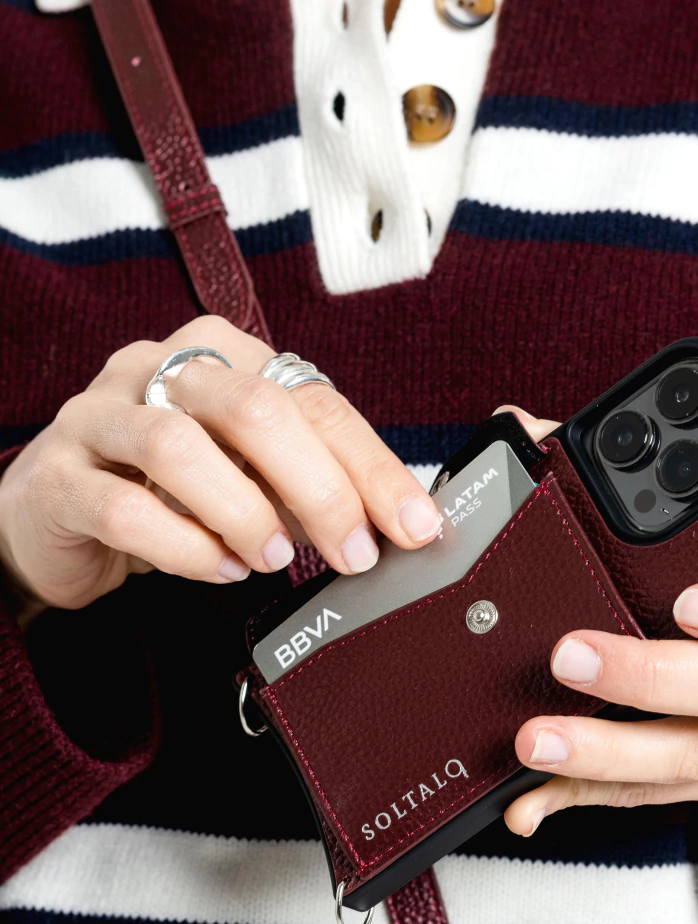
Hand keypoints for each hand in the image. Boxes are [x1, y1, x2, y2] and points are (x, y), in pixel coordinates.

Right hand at [0, 316, 441, 613]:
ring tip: (273, 559)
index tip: (416, 526)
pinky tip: (217, 568)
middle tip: (352, 553)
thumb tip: (392, 523)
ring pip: (179, 447)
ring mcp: (99, 416)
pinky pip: (124, 508)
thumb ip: (309, 483)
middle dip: (319, 488)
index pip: (315, 400)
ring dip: (244, 513)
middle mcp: (156, 367)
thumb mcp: (248, 473)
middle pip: (254, 409)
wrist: (54, 514)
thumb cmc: (168, 488)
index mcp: (220, 354)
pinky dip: (184, 547)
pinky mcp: (56, 476)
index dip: (373, 466)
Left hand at [493, 408, 697, 835]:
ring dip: (607, 755)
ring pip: (694, 762)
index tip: (687, 602)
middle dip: (647, 679)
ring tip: (534, 740)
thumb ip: (661, 489)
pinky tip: (533, 799)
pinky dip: (592, 797)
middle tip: (567, 655)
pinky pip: (660, 801)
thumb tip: (528, 431)